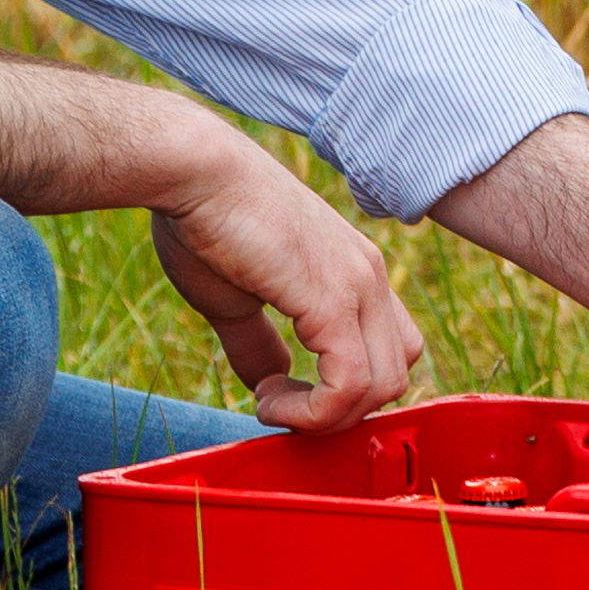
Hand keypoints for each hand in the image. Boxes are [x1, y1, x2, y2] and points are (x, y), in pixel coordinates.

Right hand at [145, 136, 425, 430]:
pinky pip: (351, 383)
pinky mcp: (333, 297)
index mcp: (355, 270)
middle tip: (282, 406)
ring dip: (325, 418)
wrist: (192, 171)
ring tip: (270, 403)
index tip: (287, 392)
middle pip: (396, 374)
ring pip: (383, 386)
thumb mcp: (236, 298)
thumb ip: (258, 343)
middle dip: (342, 411)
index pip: (390, 349)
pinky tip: (270, 401)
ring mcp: (358, 284)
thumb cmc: (203, 222)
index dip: (350, 387)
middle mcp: (370, 276)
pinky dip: (314, 412)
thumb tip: (267, 384)